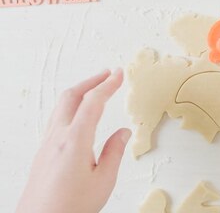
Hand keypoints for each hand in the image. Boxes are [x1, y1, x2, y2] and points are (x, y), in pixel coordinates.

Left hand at [16, 69, 130, 212]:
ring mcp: (46, 144)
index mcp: (75, 141)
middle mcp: (57, 138)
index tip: (118, 74)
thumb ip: (114, 152)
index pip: (93, 102)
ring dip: (79, 93)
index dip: (107, 85)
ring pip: (61, 107)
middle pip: (71, 96)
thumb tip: (122, 133)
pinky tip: (81, 116)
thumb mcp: (103, 181)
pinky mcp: (42, 153)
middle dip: (91, 81)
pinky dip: (72, 108)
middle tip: (107, 74)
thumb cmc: (69, 207)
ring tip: (95, 90)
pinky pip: (57, 120)